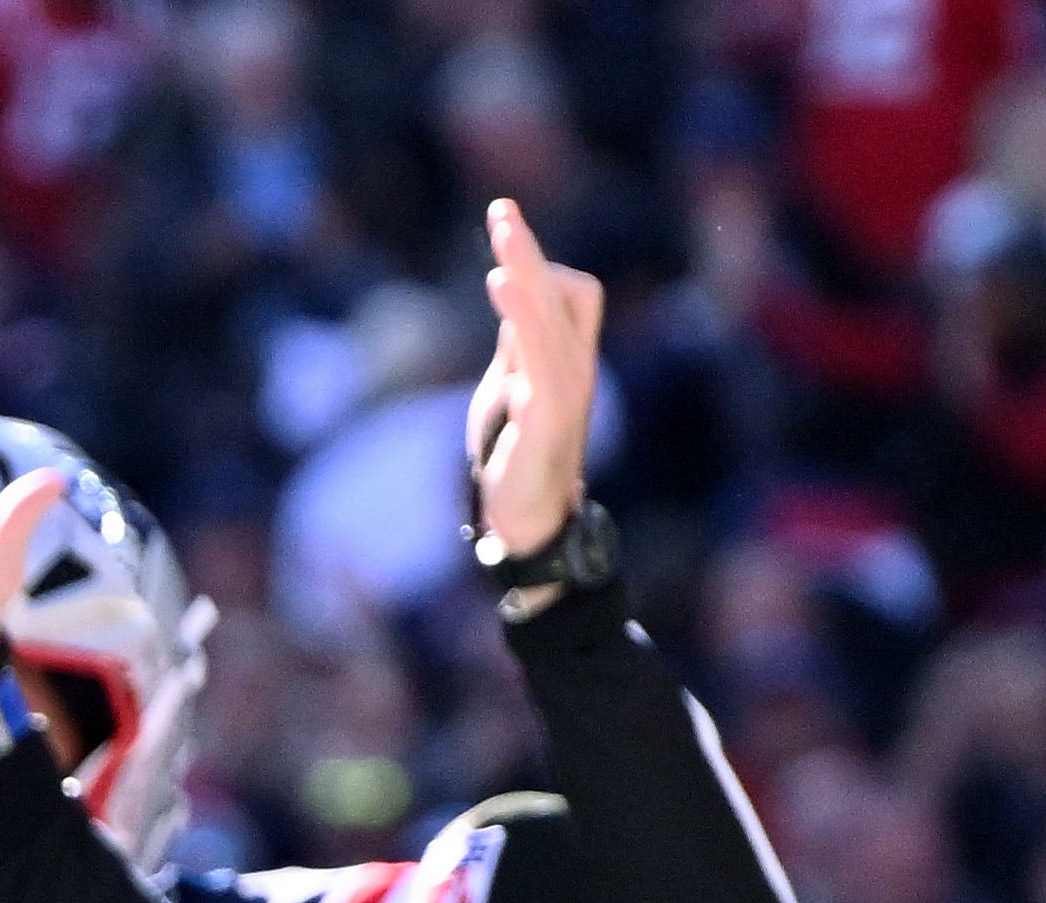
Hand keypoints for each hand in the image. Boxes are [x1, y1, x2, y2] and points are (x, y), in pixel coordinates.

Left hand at [470, 196, 605, 561]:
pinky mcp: (550, 417)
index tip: (501, 235)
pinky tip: (501, 289)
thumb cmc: (517, 450)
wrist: (527, 519)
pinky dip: (524, 320)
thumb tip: (512, 286)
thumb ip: (516, 340)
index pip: (571, 290)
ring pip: (552, 319)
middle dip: (528, 251)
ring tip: (502, 238)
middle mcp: (576, 364)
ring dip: (526, 275)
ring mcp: (567, 390)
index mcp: (567, 355)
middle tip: (500, 209)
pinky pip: (541, 360)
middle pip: (565, 291)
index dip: (537, 262)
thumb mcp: (511, 383)